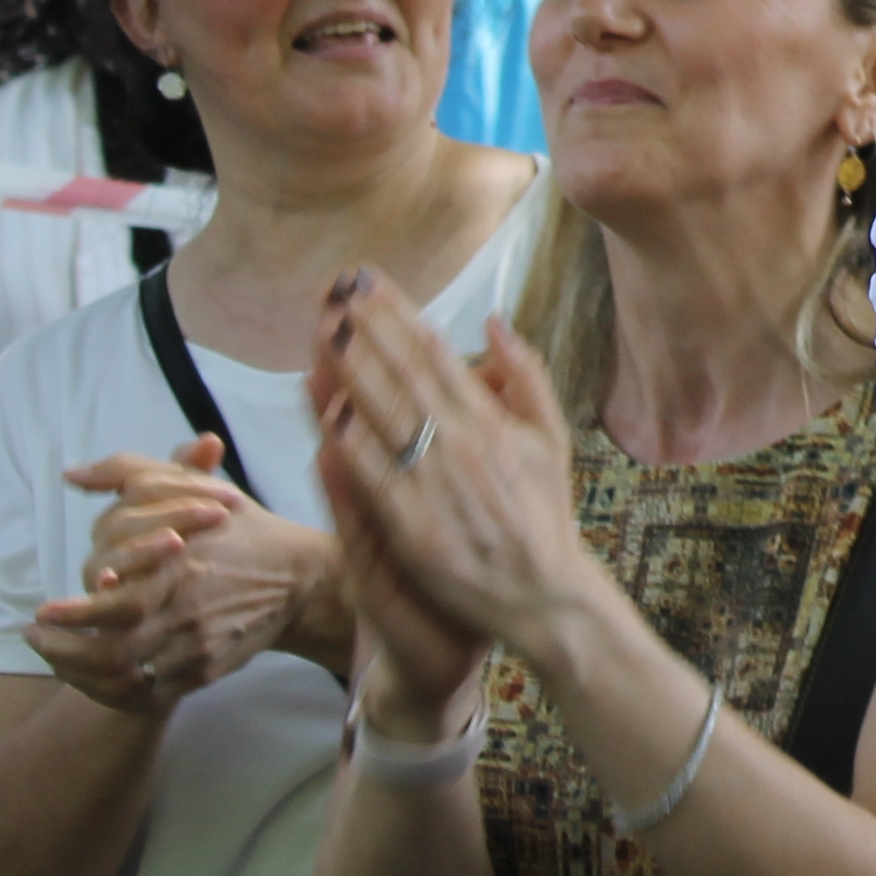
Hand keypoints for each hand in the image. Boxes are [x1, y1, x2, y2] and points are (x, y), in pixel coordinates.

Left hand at [26, 437, 343, 710]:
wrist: (300, 577)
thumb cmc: (239, 527)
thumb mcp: (190, 486)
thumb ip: (129, 472)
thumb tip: (72, 475)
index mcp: (182, 566)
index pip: (117, 603)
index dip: (77, 614)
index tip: (43, 612)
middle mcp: (189, 612)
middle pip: (114, 651)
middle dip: (64, 651)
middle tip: (35, 638)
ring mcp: (198, 648)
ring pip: (126, 680)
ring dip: (79, 675)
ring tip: (54, 657)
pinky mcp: (204, 673)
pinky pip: (147, 696)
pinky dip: (111, 692)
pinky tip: (90, 675)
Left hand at [311, 272, 599, 671]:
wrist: (544, 594)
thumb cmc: (544, 514)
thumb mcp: (552, 437)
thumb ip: (526, 376)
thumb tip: (494, 322)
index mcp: (491, 419)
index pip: (435, 352)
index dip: (398, 313)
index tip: (369, 281)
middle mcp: (463, 443)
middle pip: (404, 373)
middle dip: (368, 326)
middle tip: (334, 288)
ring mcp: (436, 484)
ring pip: (385, 414)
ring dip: (351, 368)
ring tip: (323, 327)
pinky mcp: (413, 526)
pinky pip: (375, 474)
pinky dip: (350, 440)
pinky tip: (325, 407)